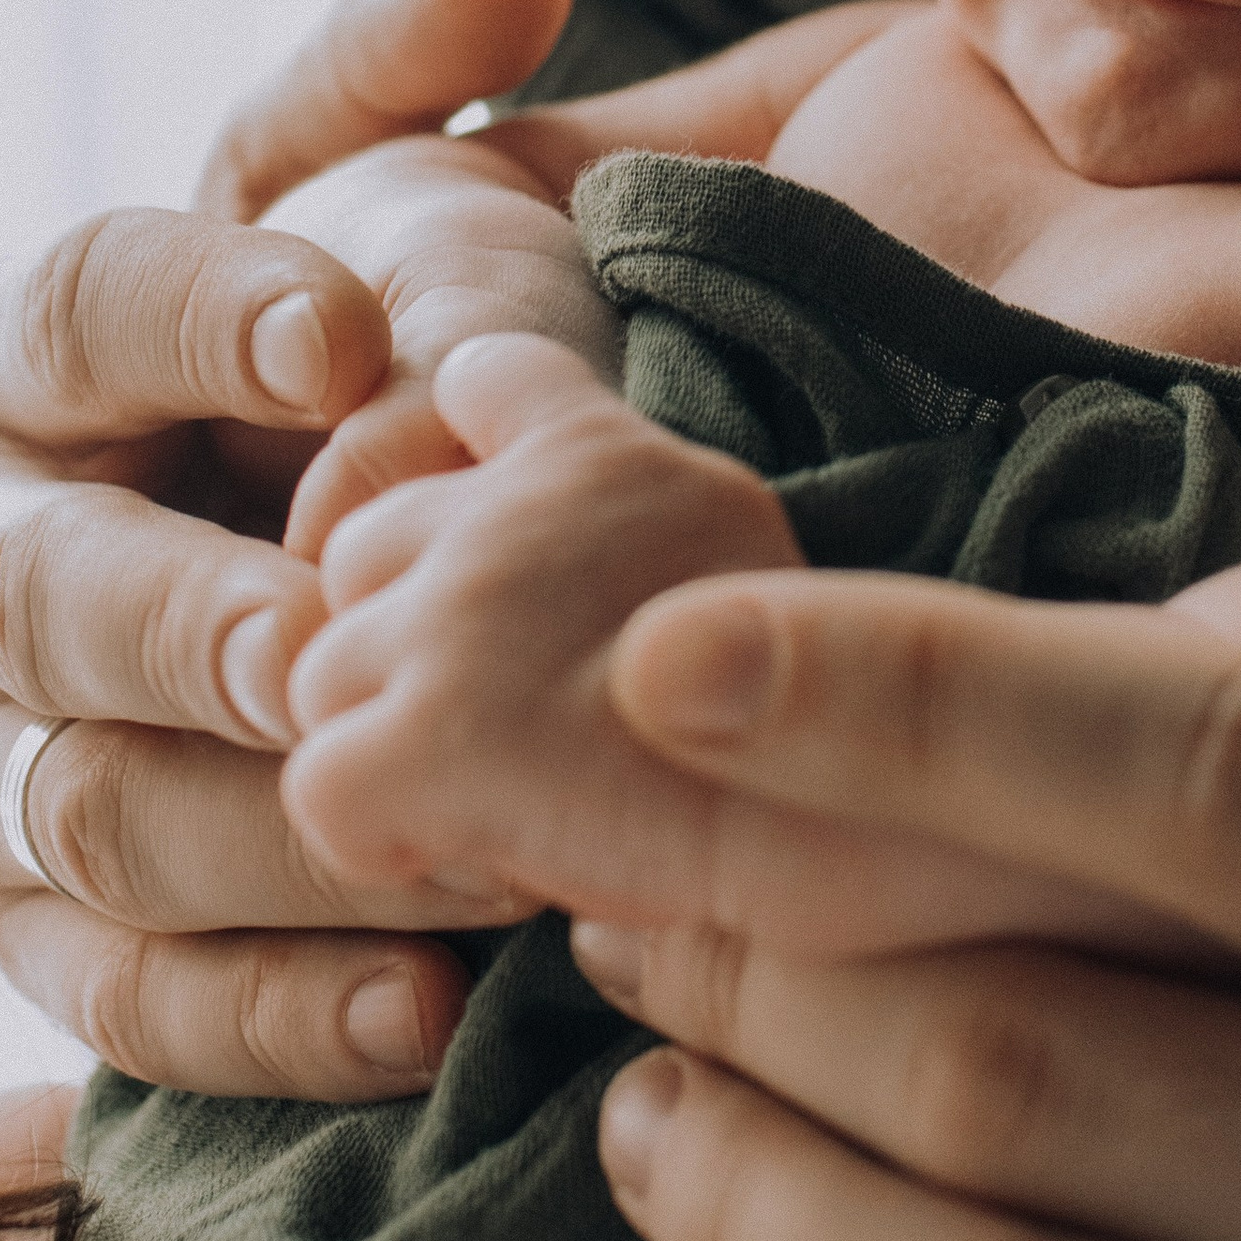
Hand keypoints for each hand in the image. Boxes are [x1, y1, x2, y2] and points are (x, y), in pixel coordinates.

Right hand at [0, 0, 576, 1099]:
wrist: (260, 549)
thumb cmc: (322, 353)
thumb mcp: (345, 190)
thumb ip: (404, 74)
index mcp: (14, 343)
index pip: (82, 304)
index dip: (204, 314)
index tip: (350, 335)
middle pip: (46, 595)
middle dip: (192, 622)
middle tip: (345, 642)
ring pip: (87, 808)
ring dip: (269, 838)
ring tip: (453, 840)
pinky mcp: (32, 925)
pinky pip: (123, 997)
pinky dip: (267, 1011)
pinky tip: (425, 1014)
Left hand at [286, 332, 1177, 962]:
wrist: (921, 825)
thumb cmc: (897, 754)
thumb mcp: (799, 596)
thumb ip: (695, 562)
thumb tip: (639, 623)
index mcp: (618, 458)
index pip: (486, 382)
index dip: (464, 460)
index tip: (478, 531)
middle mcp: (523, 504)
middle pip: (360, 551)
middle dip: (414, 648)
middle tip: (535, 744)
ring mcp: (463, 613)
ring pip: (319, 678)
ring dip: (397, 752)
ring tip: (523, 809)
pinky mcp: (418, 736)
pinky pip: (323, 795)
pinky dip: (386, 844)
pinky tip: (489, 859)